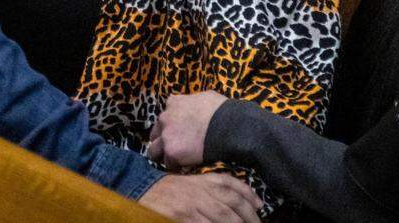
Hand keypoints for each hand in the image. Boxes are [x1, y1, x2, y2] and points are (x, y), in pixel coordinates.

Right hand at [138, 173, 261, 222]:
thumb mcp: (191, 184)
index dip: (247, 195)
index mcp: (200, 180)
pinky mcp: (180, 217)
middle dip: (248, 218)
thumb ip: (212, 189)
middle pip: (230, 204)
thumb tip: (247, 202)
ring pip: (221, 217)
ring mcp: (189, 205)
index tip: (259, 206)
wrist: (139, 192)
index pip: (229, 184)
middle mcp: (197, 190)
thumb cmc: (167, 192)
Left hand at [147, 92, 228, 168]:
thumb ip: (193, 101)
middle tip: (177, 149)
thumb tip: (198, 103)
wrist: (229, 128)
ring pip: (154, 151)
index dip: (171, 127)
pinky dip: (176, 166)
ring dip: (164, 156)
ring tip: (177, 161)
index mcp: (173, 103)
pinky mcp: (171, 152)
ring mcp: (166, 136)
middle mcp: (165, 118)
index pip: (164, 117)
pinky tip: (187, 166)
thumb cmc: (222, 111)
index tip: (180, 133)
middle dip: (163, 141)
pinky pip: (168, 164)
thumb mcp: (205, 97)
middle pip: (155, 134)